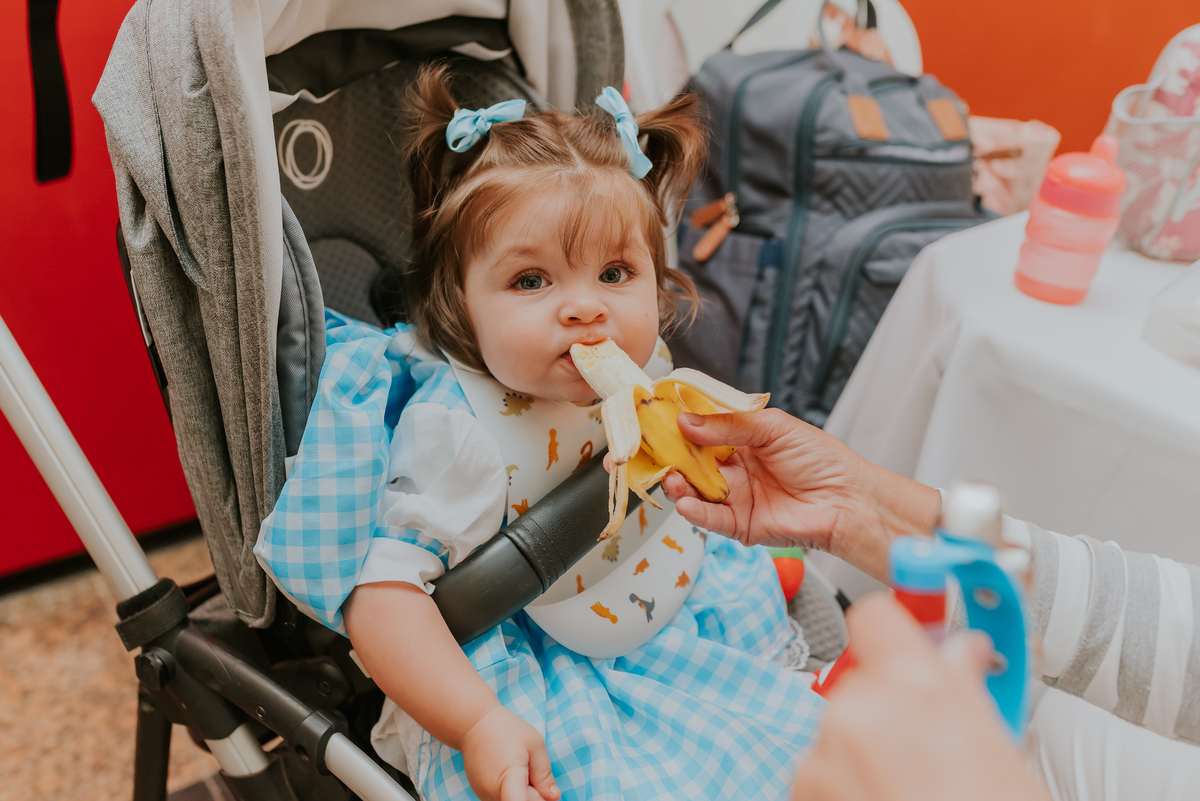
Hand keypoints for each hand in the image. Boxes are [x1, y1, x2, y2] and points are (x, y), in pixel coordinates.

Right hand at [460, 706, 560, 800]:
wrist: (473, 724)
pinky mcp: (481, 795)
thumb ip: (544, 774)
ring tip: (518, 769)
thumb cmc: (506, 729)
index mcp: (509, 777)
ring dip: (523, 792)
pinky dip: (512, 790)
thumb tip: (553, 798)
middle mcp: (493, 793)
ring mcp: (484, 796)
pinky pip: (504, 798)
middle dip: (536, 794)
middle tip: (532, 770)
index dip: (538, 800)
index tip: (544, 791)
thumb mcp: (534, 744)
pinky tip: (508, 772)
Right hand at [661, 409, 939, 581]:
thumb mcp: (773, 428)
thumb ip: (728, 425)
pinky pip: (711, 519)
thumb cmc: (821, 459)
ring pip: (696, 490)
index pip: (701, 430)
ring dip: (679, 484)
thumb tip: (686, 421)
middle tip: (653, 449)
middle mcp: (734, 468)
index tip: (656, 417)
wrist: (848, 499)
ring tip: (672, 477)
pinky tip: (686, 502)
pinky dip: (695, 512)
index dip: (679, 425)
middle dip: (671, 456)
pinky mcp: (741, 526)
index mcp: (740, 440)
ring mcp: (735, 497)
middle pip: (691, 462)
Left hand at [791, 594, 1045, 800]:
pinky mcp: (799, 792)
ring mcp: (823, 757)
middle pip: (861, 683)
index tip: (910, 648)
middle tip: (931, 753)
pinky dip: (843, 789)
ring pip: (839, 732)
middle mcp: (859, 712)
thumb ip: (964, 693)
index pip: (876, 615)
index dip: (895, 632)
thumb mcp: (1000, 753)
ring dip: (865, 755)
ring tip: (910, 796)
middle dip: (890, 710)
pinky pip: (820, 773)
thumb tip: (958, 654)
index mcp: (917, 690)